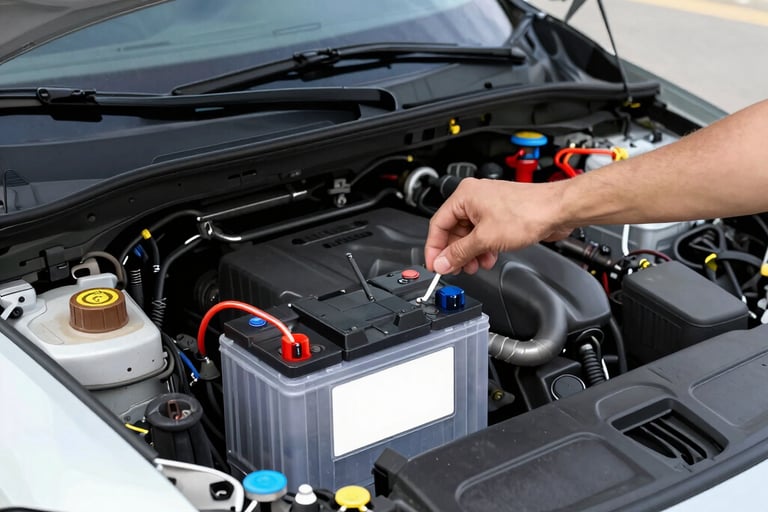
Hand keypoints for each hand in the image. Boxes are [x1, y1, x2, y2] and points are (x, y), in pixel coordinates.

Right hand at [424, 178, 569, 273]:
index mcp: (465, 196)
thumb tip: (442, 262)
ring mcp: (488, 206)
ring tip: (475, 266)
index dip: (434, 248)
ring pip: (469, 234)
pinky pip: (483, 234)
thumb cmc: (527, 212)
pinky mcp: (500, 215)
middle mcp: (474, 198)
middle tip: (456, 269)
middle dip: (456, 253)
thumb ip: (460, 253)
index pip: (438, 224)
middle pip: (453, 231)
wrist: (556, 210)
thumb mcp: (485, 239)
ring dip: (471, 253)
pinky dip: (483, 248)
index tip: (435, 265)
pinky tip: (489, 258)